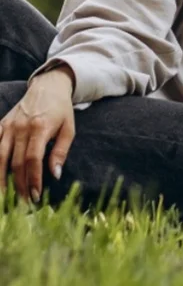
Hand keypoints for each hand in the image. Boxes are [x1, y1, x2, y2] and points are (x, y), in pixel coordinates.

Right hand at [0, 65, 74, 202]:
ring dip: (1, 180)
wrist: (48, 86)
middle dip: (19, 185)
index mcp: (40, 127)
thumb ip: (61, 151)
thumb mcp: (69, 128)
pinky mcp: (1, 125)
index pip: (33, 159)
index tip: (35, 196)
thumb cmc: (61, 110)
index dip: (33, 179)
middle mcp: (21, 127)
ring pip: (0, 158)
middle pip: (16, 162)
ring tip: (5, 198)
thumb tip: (55, 175)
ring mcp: (8, 126)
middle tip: (23, 203)